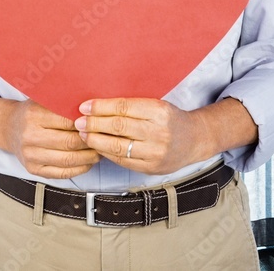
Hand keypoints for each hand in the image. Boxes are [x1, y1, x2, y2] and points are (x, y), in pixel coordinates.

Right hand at [5, 99, 101, 178]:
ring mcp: (30, 155)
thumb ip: (63, 104)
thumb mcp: (42, 101)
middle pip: (70, 142)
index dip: (87, 124)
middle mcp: (30, 136)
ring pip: (69, 160)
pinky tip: (88, 161)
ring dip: (90, 157)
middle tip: (103, 138)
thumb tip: (92, 110)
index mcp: (33, 115)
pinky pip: (63, 173)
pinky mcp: (33, 169)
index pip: (68, 121)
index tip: (99, 123)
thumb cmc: (31, 113)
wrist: (8, 128)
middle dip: (91, 141)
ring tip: (99, 151)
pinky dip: (80, 168)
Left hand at [74, 98, 204, 174]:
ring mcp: (156, 152)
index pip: (122, 108)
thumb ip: (130, 105)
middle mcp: (159, 132)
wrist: (194, 140)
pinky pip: (123, 161)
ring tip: (83, 134)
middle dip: (94, 124)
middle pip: (118, 127)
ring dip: (96, 140)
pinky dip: (106, 153)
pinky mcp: (152, 167)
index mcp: (159, 111)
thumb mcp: (155, 104)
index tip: (84, 107)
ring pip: (118, 147)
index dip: (100, 107)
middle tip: (78, 121)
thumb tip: (95, 105)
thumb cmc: (169, 119)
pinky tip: (97, 147)